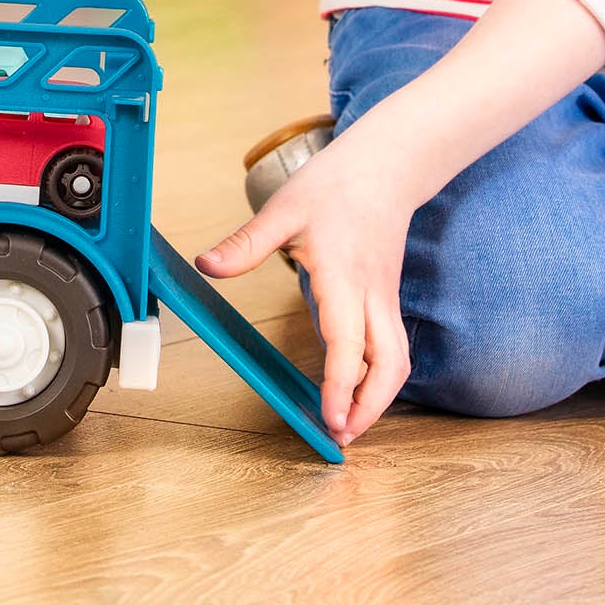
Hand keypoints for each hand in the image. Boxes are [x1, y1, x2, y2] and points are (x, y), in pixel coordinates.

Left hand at [196, 121, 424, 446]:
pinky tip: (355, 389)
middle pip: (390, 365)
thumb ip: (246, 243)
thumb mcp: (283, 208)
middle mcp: (372, 295)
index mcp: (344, 277)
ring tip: (348, 424)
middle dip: (371, 408)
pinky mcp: (385, 299)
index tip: (332, 419)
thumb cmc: (334, 185)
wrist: (385, 166)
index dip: (343, 386)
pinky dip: (378, 376)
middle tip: (341, 438)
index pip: (350, 343)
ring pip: (397, 360)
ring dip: (379, 397)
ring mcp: (384, 299)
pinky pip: (391, 347)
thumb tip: (206, 264)